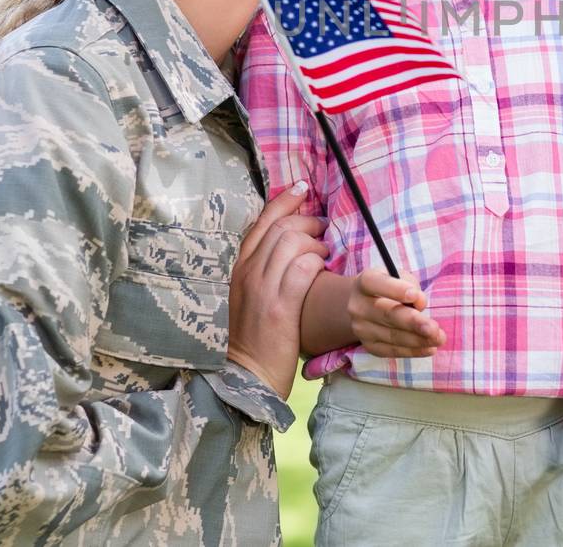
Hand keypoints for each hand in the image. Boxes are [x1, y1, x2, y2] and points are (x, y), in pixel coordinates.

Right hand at [225, 187, 327, 398]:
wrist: (246, 374)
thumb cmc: (254, 337)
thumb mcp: (250, 296)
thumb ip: (263, 269)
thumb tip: (288, 245)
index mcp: (238, 268)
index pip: (262, 222)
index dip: (284, 200)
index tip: (302, 188)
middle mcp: (246, 272)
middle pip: (281, 227)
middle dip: (307, 221)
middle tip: (322, 227)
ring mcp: (262, 288)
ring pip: (293, 243)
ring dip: (316, 242)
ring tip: (325, 253)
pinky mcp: (280, 305)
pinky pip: (303, 268)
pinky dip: (317, 263)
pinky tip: (323, 269)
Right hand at [348, 268, 445, 357]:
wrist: (367, 306)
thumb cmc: (389, 287)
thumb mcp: (400, 278)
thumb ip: (410, 286)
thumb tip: (420, 304)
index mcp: (364, 282)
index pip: (376, 283)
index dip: (396, 290)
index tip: (417, 296)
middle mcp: (358, 306)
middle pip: (386, 314)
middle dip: (413, 322)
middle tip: (433, 328)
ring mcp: (361, 329)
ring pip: (392, 336)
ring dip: (418, 340)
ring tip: (438, 338)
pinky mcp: (369, 346)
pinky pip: (392, 351)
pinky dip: (413, 351)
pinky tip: (429, 348)